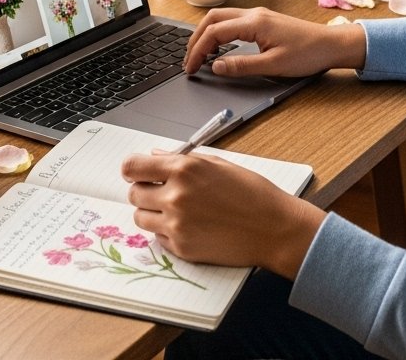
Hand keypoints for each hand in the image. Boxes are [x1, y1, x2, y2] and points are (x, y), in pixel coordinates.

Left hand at [122, 150, 324, 277]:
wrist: (273, 227)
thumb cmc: (251, 192)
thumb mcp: (218, 164)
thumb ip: (182, 160)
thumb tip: (155, 156)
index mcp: (185, 169)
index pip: (133, 167)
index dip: (132, 170)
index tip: (136, 173)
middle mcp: (176, 196)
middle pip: (133, 194)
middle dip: (144, 191)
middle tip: (162, 192)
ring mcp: (176, 224)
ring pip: (141, 218)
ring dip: (152, 212)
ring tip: (176, 210)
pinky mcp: (181, 248)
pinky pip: (158, 237)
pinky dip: (167, 231)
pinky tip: (190, 225)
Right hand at [184, 6, 366, 77]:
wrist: (330, 44)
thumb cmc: (307, 54)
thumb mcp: (273, 65)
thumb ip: (242, 66)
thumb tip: (216, 66)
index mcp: (254, 23)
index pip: (214, 32)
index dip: (198, 50)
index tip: (191, 68)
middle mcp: (253, 14)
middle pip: (213, 19)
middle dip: (196, 38)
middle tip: (189, 60)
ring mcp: (258, 15)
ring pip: (222, 18)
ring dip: (206, 33)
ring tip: (199, 54)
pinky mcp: (263, 20)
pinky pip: (233, 21)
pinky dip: (219, 32)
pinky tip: (219, 48)